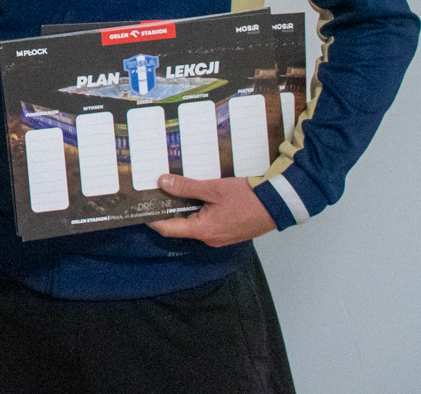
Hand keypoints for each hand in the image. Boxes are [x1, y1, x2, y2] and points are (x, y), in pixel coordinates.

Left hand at [147, 175, 277, 246]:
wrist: (277, 205)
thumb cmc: (248, 198)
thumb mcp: (213, 188)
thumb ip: (186, 187)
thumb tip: (163, 183)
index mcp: (203, 230)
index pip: (168, 229)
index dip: (153, 218)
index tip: (143, 207)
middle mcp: (210, 238)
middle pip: (180, 226)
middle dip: (170, 210)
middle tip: (160, 191)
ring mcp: (220, 237)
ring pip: (194, 224)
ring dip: (186, 209)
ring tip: (179, 190)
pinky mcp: (228, 233)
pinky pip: (207, 224)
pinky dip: (200, 212)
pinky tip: (200, 197)